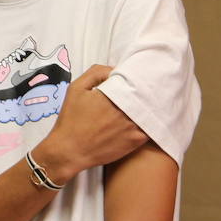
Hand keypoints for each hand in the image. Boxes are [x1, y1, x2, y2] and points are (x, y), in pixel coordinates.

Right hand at [38, 65, 146, 181]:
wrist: (70, 151)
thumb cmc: (71, 121)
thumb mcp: (76, 88)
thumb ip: (96, 73)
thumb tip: (115, 69)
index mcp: (112, 94)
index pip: (133, 80)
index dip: (136, 78)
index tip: (135, 78)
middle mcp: (125, 108)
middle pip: (144, 94)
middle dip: (144, 91)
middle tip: (144, 90)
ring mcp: (132, 125)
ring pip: (150, 109)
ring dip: (149, 106)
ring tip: (147, 104)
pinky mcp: (136, 140)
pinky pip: (151, 127)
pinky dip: (150, 122)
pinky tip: (145, 120)